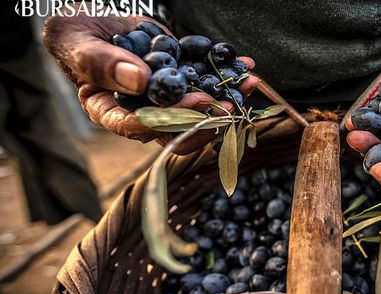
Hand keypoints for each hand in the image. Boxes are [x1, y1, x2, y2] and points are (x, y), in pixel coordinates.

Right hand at [43, 11, 260, 153]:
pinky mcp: (181, 81)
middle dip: (208, 118)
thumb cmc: (77, 36)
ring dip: (227, 98)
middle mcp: (142, 113)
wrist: (95, 21)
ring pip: (199, 110)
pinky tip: (246, 67)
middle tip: (229, 104)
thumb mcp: (77, 43)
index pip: (140, 127)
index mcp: (112, 113)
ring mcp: (165, 99)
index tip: (196, 103)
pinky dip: (228, 75)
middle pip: (178, 129)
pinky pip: (206, 83)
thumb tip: (139, 81)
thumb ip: (101, 63)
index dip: (171, 119)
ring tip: (248, 83)